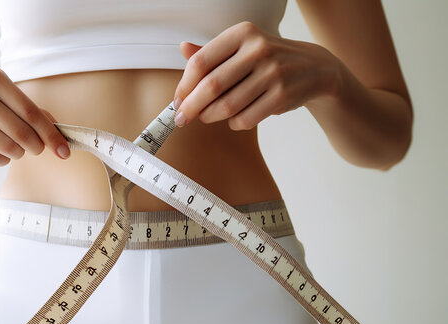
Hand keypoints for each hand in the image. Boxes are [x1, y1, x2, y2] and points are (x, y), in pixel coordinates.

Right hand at [0, 64, 69, 165]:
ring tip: (17, 147)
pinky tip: (2, 152)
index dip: (50, 134)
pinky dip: (3, 159)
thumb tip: (56, 128)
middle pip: (21, 133)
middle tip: (38, 148)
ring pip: (7, 148)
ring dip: (19, 153)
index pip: (30, 112)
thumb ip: (28, 106)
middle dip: (37, 146)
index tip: (64, 150)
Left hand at [173, 21, 341, 129]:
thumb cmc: (267, 59)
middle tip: (181, 118)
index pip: (201, 62)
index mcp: (243, 33)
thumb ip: (212, 51)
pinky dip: (234, 123)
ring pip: (227, 106)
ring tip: (207, 117)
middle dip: (192, 107)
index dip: (184, 85)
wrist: (314, 68)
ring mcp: (273, 73)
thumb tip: (182, 48)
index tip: (177, 100)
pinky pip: (245, 119)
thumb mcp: (241, 47)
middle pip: (211, 86)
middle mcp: (258, 49)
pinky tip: (234, 118)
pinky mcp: (282, 95)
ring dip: (211, 117)